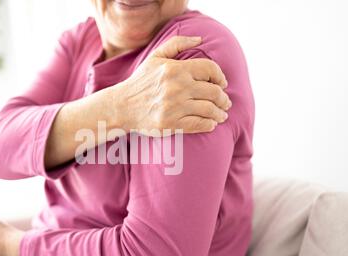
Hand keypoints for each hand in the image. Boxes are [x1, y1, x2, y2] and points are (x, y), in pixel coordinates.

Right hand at [114, 36, 231, 134]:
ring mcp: (174, 107)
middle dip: (223, 98)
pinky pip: (198, 124)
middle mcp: (176, 87)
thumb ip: (177, 44)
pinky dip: (209, 124)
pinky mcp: (171, 124)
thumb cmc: (141, 82)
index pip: (209, 69)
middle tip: (225, 103)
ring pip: (209, 109)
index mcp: (175, 69)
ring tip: (221, 115)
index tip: (222, 83)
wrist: (122, 107)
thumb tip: (200, 40)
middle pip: (213, 91)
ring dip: (219, 113)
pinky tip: (211, 124)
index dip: (220, 76)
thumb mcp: (155, 57)